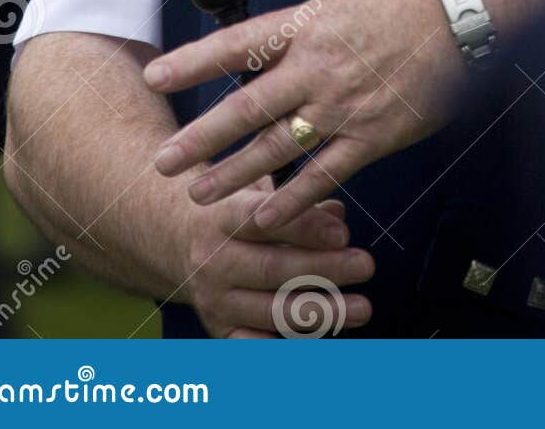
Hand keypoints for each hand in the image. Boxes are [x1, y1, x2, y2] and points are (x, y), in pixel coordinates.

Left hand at [145, 0, 463, 229]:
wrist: (456, 16)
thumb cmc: (399, 4)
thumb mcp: (337, 5)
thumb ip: (299, 36)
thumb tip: (260, 55)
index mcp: (305, 27)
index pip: (236, 45)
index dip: (193, 63)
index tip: (156, 77)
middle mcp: (315, 68)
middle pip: (245, 108)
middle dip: (200, 138)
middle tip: (162, 161)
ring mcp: (342, 106)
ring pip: (276, 147)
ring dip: (234, 173)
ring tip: (199, 194)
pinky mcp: (371, 136)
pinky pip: (323, 175)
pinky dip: (292, 199)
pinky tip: (265, 215)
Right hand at [178, 186, 374, 337]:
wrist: (178, 240)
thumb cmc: (237, 214)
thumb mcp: (259, 195)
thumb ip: (297, 202)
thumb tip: (338, 213)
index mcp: (223, 217)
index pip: (265, 221)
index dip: (305, 227)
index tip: (344, 232)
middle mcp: (214, 260)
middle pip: (272, 268)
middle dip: (324, 269)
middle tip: (365, 265)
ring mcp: (215, 300)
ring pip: (271, 310)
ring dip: (320, 313)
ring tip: (361, 308)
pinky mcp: (219, 331)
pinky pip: (255, 347)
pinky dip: (288, 349)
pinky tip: (324, 344)